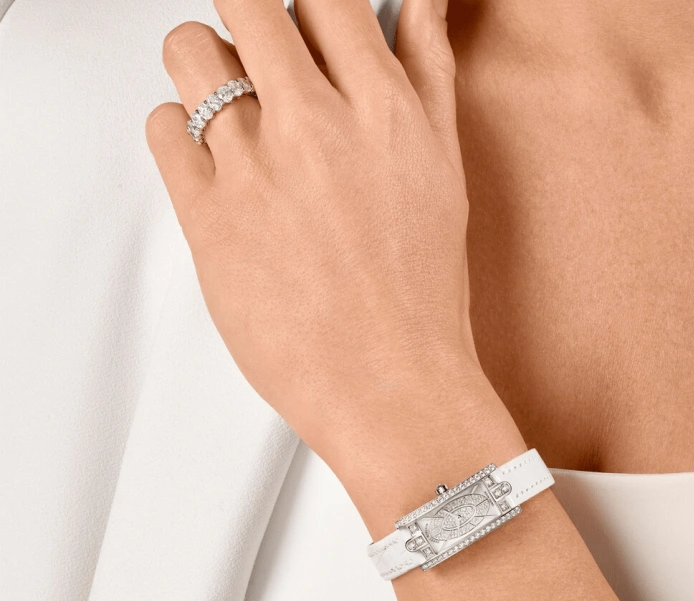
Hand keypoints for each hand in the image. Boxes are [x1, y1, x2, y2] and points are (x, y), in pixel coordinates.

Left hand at [146, 0, 501, 489]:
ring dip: (202, 69)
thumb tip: (421, 5)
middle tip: (258, 60)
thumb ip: (426, 76)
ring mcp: (256, 166)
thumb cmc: (419, 297)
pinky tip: (212, 169)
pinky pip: (162, 127)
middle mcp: (316, 125)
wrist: (389, 382)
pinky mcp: (207, 214)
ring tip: (228, 116)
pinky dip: (177, 134)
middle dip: (249, 22)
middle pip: (248, 4)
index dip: (305, 9)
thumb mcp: (443, 172)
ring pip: (191, 53)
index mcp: (384, 110)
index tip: (299, 31)